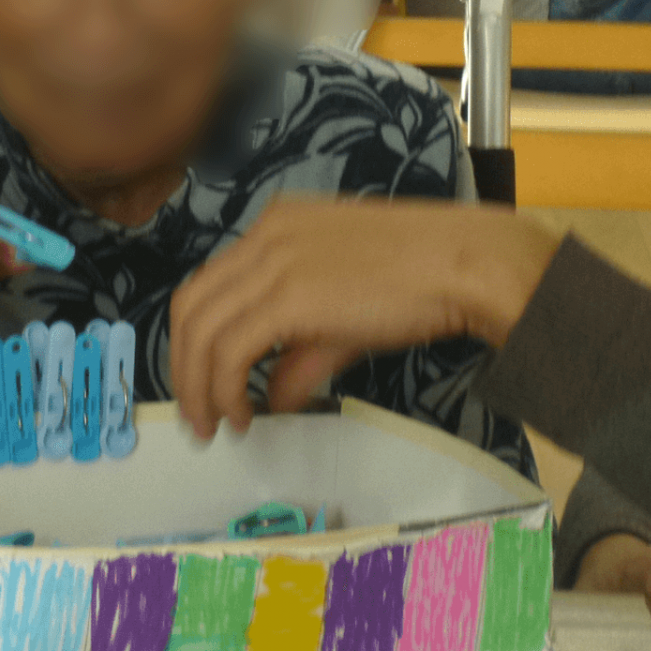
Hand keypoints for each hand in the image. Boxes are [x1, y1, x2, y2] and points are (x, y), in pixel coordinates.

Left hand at [168, 196, 557, 440]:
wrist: (463, 263)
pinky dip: (226, 389)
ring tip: (219, 425)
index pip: (210, 284)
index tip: (204, 383)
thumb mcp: (345, 312)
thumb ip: (301, 351)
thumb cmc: (421, 279)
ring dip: (201, 388)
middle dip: (186, 369)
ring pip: (202, 331)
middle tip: (199, 416)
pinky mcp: (287, 296)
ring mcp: (273, 262)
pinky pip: (231, 351)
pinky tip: (245, 414)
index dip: (196, 340)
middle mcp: (264, 235)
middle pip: (191, 307)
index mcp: (276, 225)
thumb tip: (275, 396)